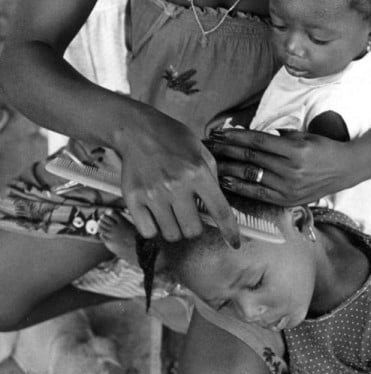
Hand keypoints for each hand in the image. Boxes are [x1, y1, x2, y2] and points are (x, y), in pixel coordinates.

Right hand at [115, 105, 239, 246]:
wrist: (137, 130)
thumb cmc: (172, 140)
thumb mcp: (201, 151)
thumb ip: (212, 179)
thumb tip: (218, 210)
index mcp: (198, 171)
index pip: (219, 211)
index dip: (230, 231)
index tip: (234, 243)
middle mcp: (176, 184)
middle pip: (193, 230)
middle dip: (194, 225)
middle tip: (188, 212)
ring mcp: (153, 193)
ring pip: (172, 234)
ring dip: (174, 227)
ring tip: (170, 210)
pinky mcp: (133, 198)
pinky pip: (148, 231)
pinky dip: (153, 227)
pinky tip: (154, 212)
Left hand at [206, 128, 354, 205]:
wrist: (345, 169)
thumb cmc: (322, 148)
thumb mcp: (302, 136)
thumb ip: (277, 136)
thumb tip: (247, 134)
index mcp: (295, 149)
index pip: (257, 142)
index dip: (235, 137)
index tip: (218, 133)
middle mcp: (291, 169)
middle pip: (250, 159)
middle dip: (226, 151)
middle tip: (208, 146)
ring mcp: (288, 187)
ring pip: (250, 176)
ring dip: (228, 169)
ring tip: (211, 163)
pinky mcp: (287, 200)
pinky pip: (258, 193)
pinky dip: (239, 188)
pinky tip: (225, 182)